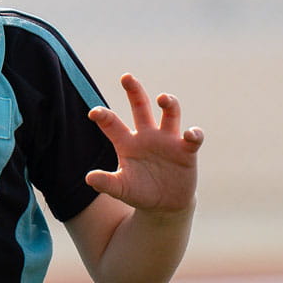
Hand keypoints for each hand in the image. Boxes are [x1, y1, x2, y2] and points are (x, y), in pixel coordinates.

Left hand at [85, 75, 201, 214]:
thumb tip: (89, 178)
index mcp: (127, 143)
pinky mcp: (186, 150)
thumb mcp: (121, 189)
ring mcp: (168, 140)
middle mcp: (147, 136)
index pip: (112, 124)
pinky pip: (193, 137)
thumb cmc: (140, 193)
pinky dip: (194, 134)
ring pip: (170, 113)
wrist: (165, 205)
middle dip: (134, 91)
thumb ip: (107, 183)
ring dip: (169, 103)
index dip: (103, 116)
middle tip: (126, 77)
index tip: (94, 113)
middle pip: (141, 106)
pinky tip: (190, 135)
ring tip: (163, 98)